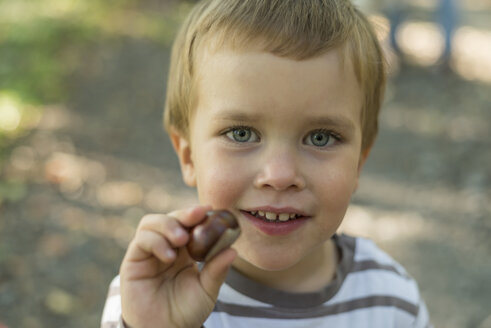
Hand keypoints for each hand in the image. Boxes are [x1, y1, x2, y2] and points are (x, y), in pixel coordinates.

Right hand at [119, 205, 236, 327]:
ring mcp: (148, 251)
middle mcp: (166, 245)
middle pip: (171, 217)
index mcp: (186, 249)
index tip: (211, 208)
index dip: (198, 214)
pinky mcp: (133, 260)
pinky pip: (141, 240)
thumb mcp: (207, 290)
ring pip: (152, 222)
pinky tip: (169, 256)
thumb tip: (233, 250)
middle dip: (184, 213)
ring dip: (168, 224)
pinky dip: (156, 241)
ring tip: (182, 239)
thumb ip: (217, 270)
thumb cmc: (186, 311)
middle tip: (198, 215)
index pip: (190, 223)